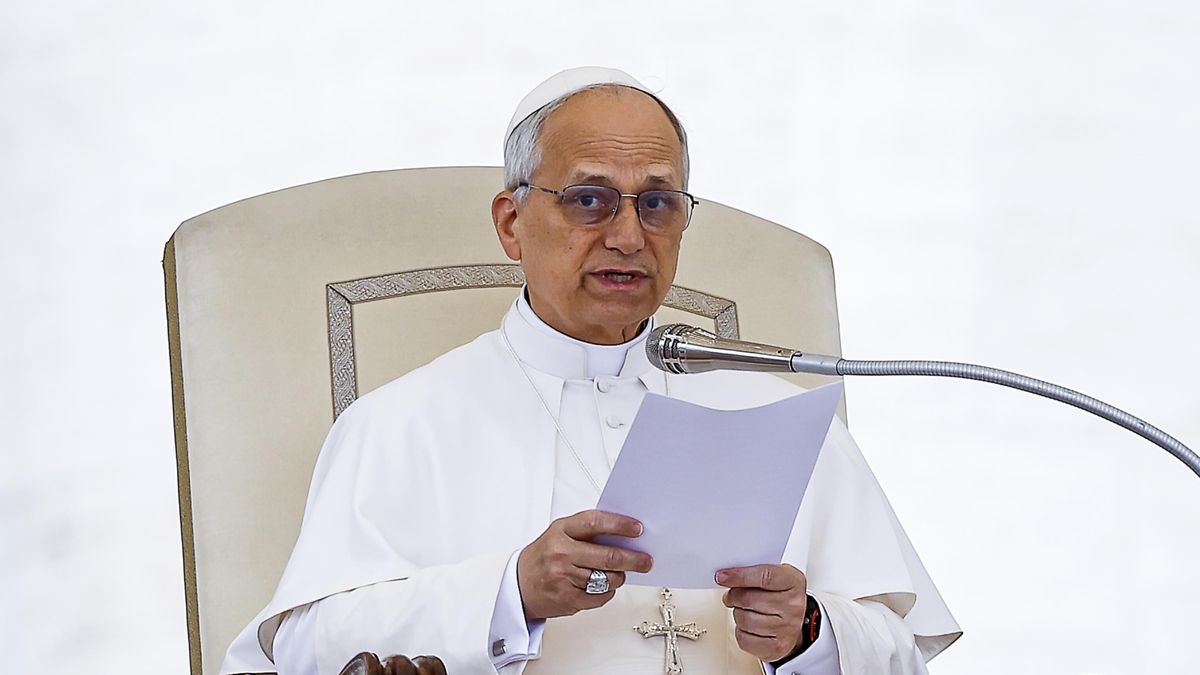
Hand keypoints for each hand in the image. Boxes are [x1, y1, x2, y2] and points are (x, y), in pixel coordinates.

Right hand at [517, 509, 652, 620]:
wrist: (519, 585)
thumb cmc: (543, 557)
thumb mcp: (560, 534)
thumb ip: (587, 532)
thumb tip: (623, 534)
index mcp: (561, 531)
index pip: (595, 523)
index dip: (619, 525)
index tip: (637, 529)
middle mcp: (562, 553)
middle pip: (608, 556)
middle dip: (633, 559)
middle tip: (645, 561)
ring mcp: (564, 577)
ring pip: (608, 579)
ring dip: (619, 577)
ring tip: (618, 574)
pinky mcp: (568, 598)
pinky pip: (601, 597)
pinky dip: (607, 592)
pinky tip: (601, 586)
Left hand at [716, 563, 809, 661]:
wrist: (794, 621)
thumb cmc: (781, 595)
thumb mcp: (774, 575)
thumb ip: (754, 571)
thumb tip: (727, 575)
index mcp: (793, 582)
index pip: (765, 576)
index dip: (740, 576)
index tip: (722, 576)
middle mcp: (793, 606)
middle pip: (749, 599)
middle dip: (734, 596)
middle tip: (731, 596)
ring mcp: (787, 628)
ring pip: (744, 619)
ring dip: (737, 613)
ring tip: (744, 610)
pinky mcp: (776, 648)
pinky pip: (744, 638)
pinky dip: (740, 630)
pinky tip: (748, 625)